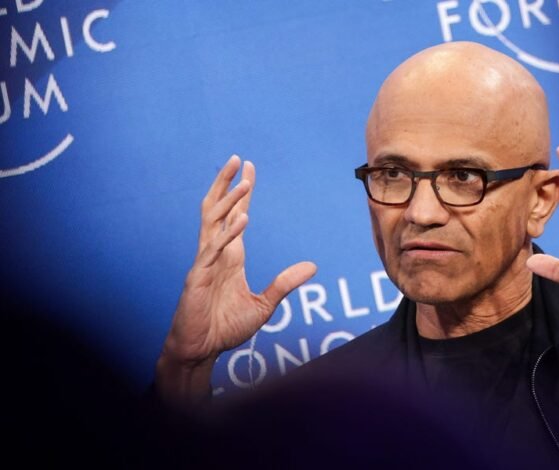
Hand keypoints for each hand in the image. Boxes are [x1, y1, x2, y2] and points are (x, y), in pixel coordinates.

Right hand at [156, 155, 316, 403]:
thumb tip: (313, 266)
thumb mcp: (264, 304)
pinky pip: (212, 250)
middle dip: (228, 183)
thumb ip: (285, 283)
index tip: (249, 169)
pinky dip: (227, 235)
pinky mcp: (198, 277)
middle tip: (239, 159)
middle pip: (219, 209)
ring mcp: (205, 263)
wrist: (201, 350)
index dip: (242, 192)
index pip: (235, 215)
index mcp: (230, 256)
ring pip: (213, 222)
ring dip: (228, 201)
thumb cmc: (225, 327)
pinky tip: (242, 220)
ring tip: (244, 182)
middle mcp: (216, 253)